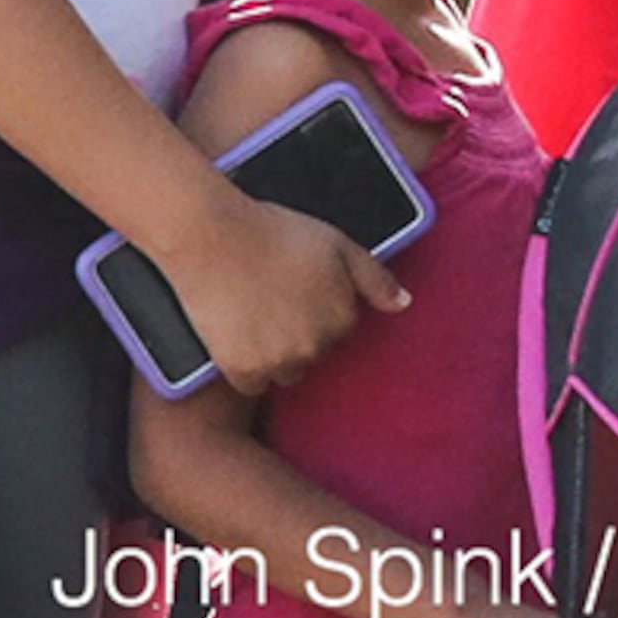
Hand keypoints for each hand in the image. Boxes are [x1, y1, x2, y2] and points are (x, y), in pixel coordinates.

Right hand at [165, 196, 405, 394]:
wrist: (213, 237)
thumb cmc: (276, 232)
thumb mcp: (338, 244)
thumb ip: (375, 278)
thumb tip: (404, 305)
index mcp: (343, 316)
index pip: (341, 330)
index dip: (319, 309)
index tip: (296, 289)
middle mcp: (317, 344)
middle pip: (314, 354)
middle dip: (300, 334)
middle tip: (271, 299)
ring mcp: (280, 360)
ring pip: (286, 373)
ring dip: (276, 355)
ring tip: (254, 317)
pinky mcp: (243, 370)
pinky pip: (253, 385)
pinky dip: (246, 369)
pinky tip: (237, 337)